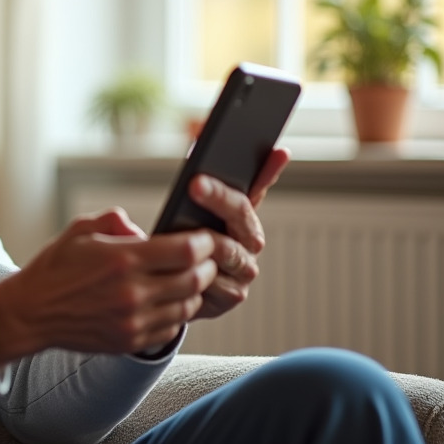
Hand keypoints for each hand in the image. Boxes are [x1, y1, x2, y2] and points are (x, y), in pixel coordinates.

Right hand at [0, 209, 216, 364]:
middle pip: (195, 280)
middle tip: (206, 258)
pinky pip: (171, 329)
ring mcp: (133, 322)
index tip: (205, 238)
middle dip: (207, 266)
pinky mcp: (130, 341)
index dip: (204, 243)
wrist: (31, 312)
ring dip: (194, 291)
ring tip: (188, 279)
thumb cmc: (55, 268)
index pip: (185, 251)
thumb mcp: (80, 229)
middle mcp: (132, 293)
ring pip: (188, 306)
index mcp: (122, 260)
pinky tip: (168, 302)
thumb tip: (143, 229)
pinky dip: (177, 314)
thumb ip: (115, 220)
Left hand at [192, 146, 289, 319]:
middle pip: (241, 215)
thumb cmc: (181, 239)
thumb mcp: (187, 208)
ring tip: (181, 223)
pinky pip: (214, 280)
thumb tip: (194, 147)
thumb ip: (201, 182)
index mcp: (244, 215)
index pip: (259, 186)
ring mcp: (244, 269)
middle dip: (219, 197)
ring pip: (227, 249)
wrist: (169, 288)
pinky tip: (179, 261)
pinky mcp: (231, 296)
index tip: (274, 150)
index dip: (268, 170)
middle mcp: (250, 241)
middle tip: (195, 182)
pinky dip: (196, 270)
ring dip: (204, 238)